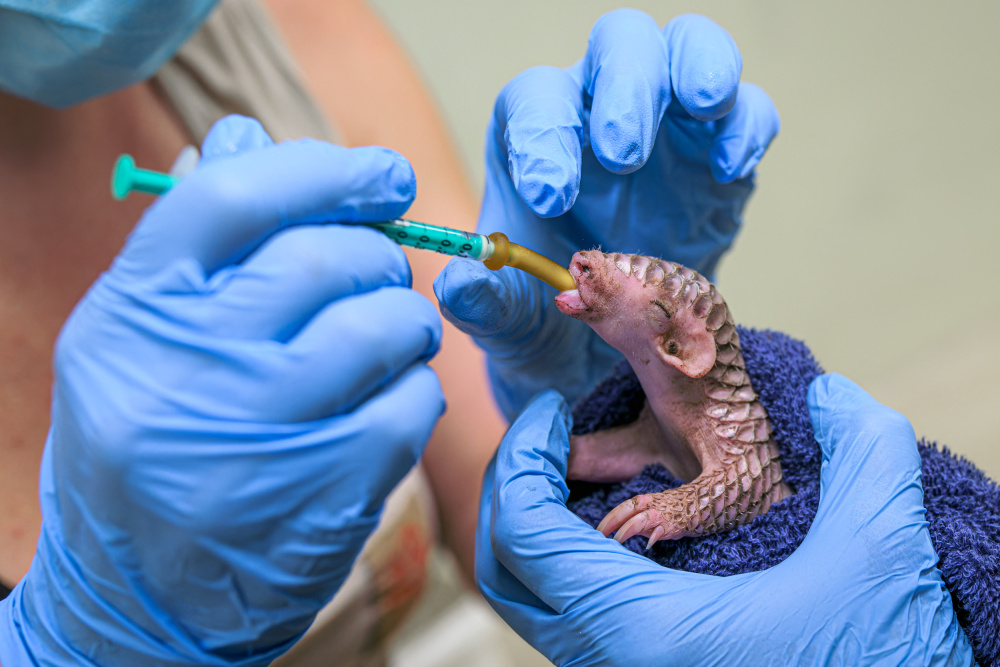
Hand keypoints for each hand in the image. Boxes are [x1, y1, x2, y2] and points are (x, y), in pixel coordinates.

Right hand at [0, 116, 443, 665]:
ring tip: (395, 335)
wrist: (137, 599)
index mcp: (133, 313)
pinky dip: (418, 391)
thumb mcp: (140, 338)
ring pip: (378, 326)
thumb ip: (198, 241)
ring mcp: (255, 439)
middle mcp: (185, 370)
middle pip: (320, 259)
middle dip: (376, 255)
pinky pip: (410, 405)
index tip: (383, 175)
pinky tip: (393, 399)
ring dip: (406, 320)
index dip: (323, 171)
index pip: (234, 197)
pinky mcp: (322, 496)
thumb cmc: (149, 446)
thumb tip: (248, 136)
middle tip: (381, 275)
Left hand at [435, 10, 779, 418]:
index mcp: (533, 141)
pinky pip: (746, 111)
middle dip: (623, 91)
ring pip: (685, 49)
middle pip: (615, 48)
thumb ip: (484, 303)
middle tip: (623, 158)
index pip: (534, 103)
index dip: (541, 135)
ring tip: (702, 105)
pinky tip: (730, 170)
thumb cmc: (549, 318)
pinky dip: (746, 126)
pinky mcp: (720, 155)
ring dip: (697, 67)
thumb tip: (458, 283)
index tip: (549, 197)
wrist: (612, 343)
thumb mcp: (508, 323)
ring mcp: (667, 127)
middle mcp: (598, 115)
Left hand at [476, 376, 973, 665]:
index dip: (521, 458)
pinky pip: (565, 619)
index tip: (548, 410)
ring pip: (532, 602)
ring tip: (574, 469)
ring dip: (534, 525)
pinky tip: (615, 523)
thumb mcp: (883, 549)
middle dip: (513, 488)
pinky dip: (563, 561)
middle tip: (546, 435)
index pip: (525, 534)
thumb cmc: (881, 657)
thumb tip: (829, 395)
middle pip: (506, 571)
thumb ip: (866, 452)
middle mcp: (614, 662)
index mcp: (646, 627)